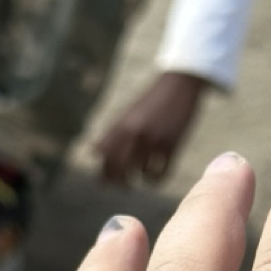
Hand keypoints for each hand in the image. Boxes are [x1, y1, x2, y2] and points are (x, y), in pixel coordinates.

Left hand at [94, 71, 208, 184]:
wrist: (178, 85)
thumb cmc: (151, 102)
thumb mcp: (128, 114)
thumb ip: (111, 133)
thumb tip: (93, 152)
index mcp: (121, 125)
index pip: (104, 157)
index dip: (103, 174)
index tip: (106, 183)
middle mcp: (134, 133)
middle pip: (119, 169)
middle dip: (120, 183)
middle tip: (124, 186)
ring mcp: (153, 139)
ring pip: (140, 174)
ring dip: (140, 178)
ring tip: (143, 174)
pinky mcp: (172, 145)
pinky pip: (160, 174)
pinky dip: (155, 179)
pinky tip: (155, 176)